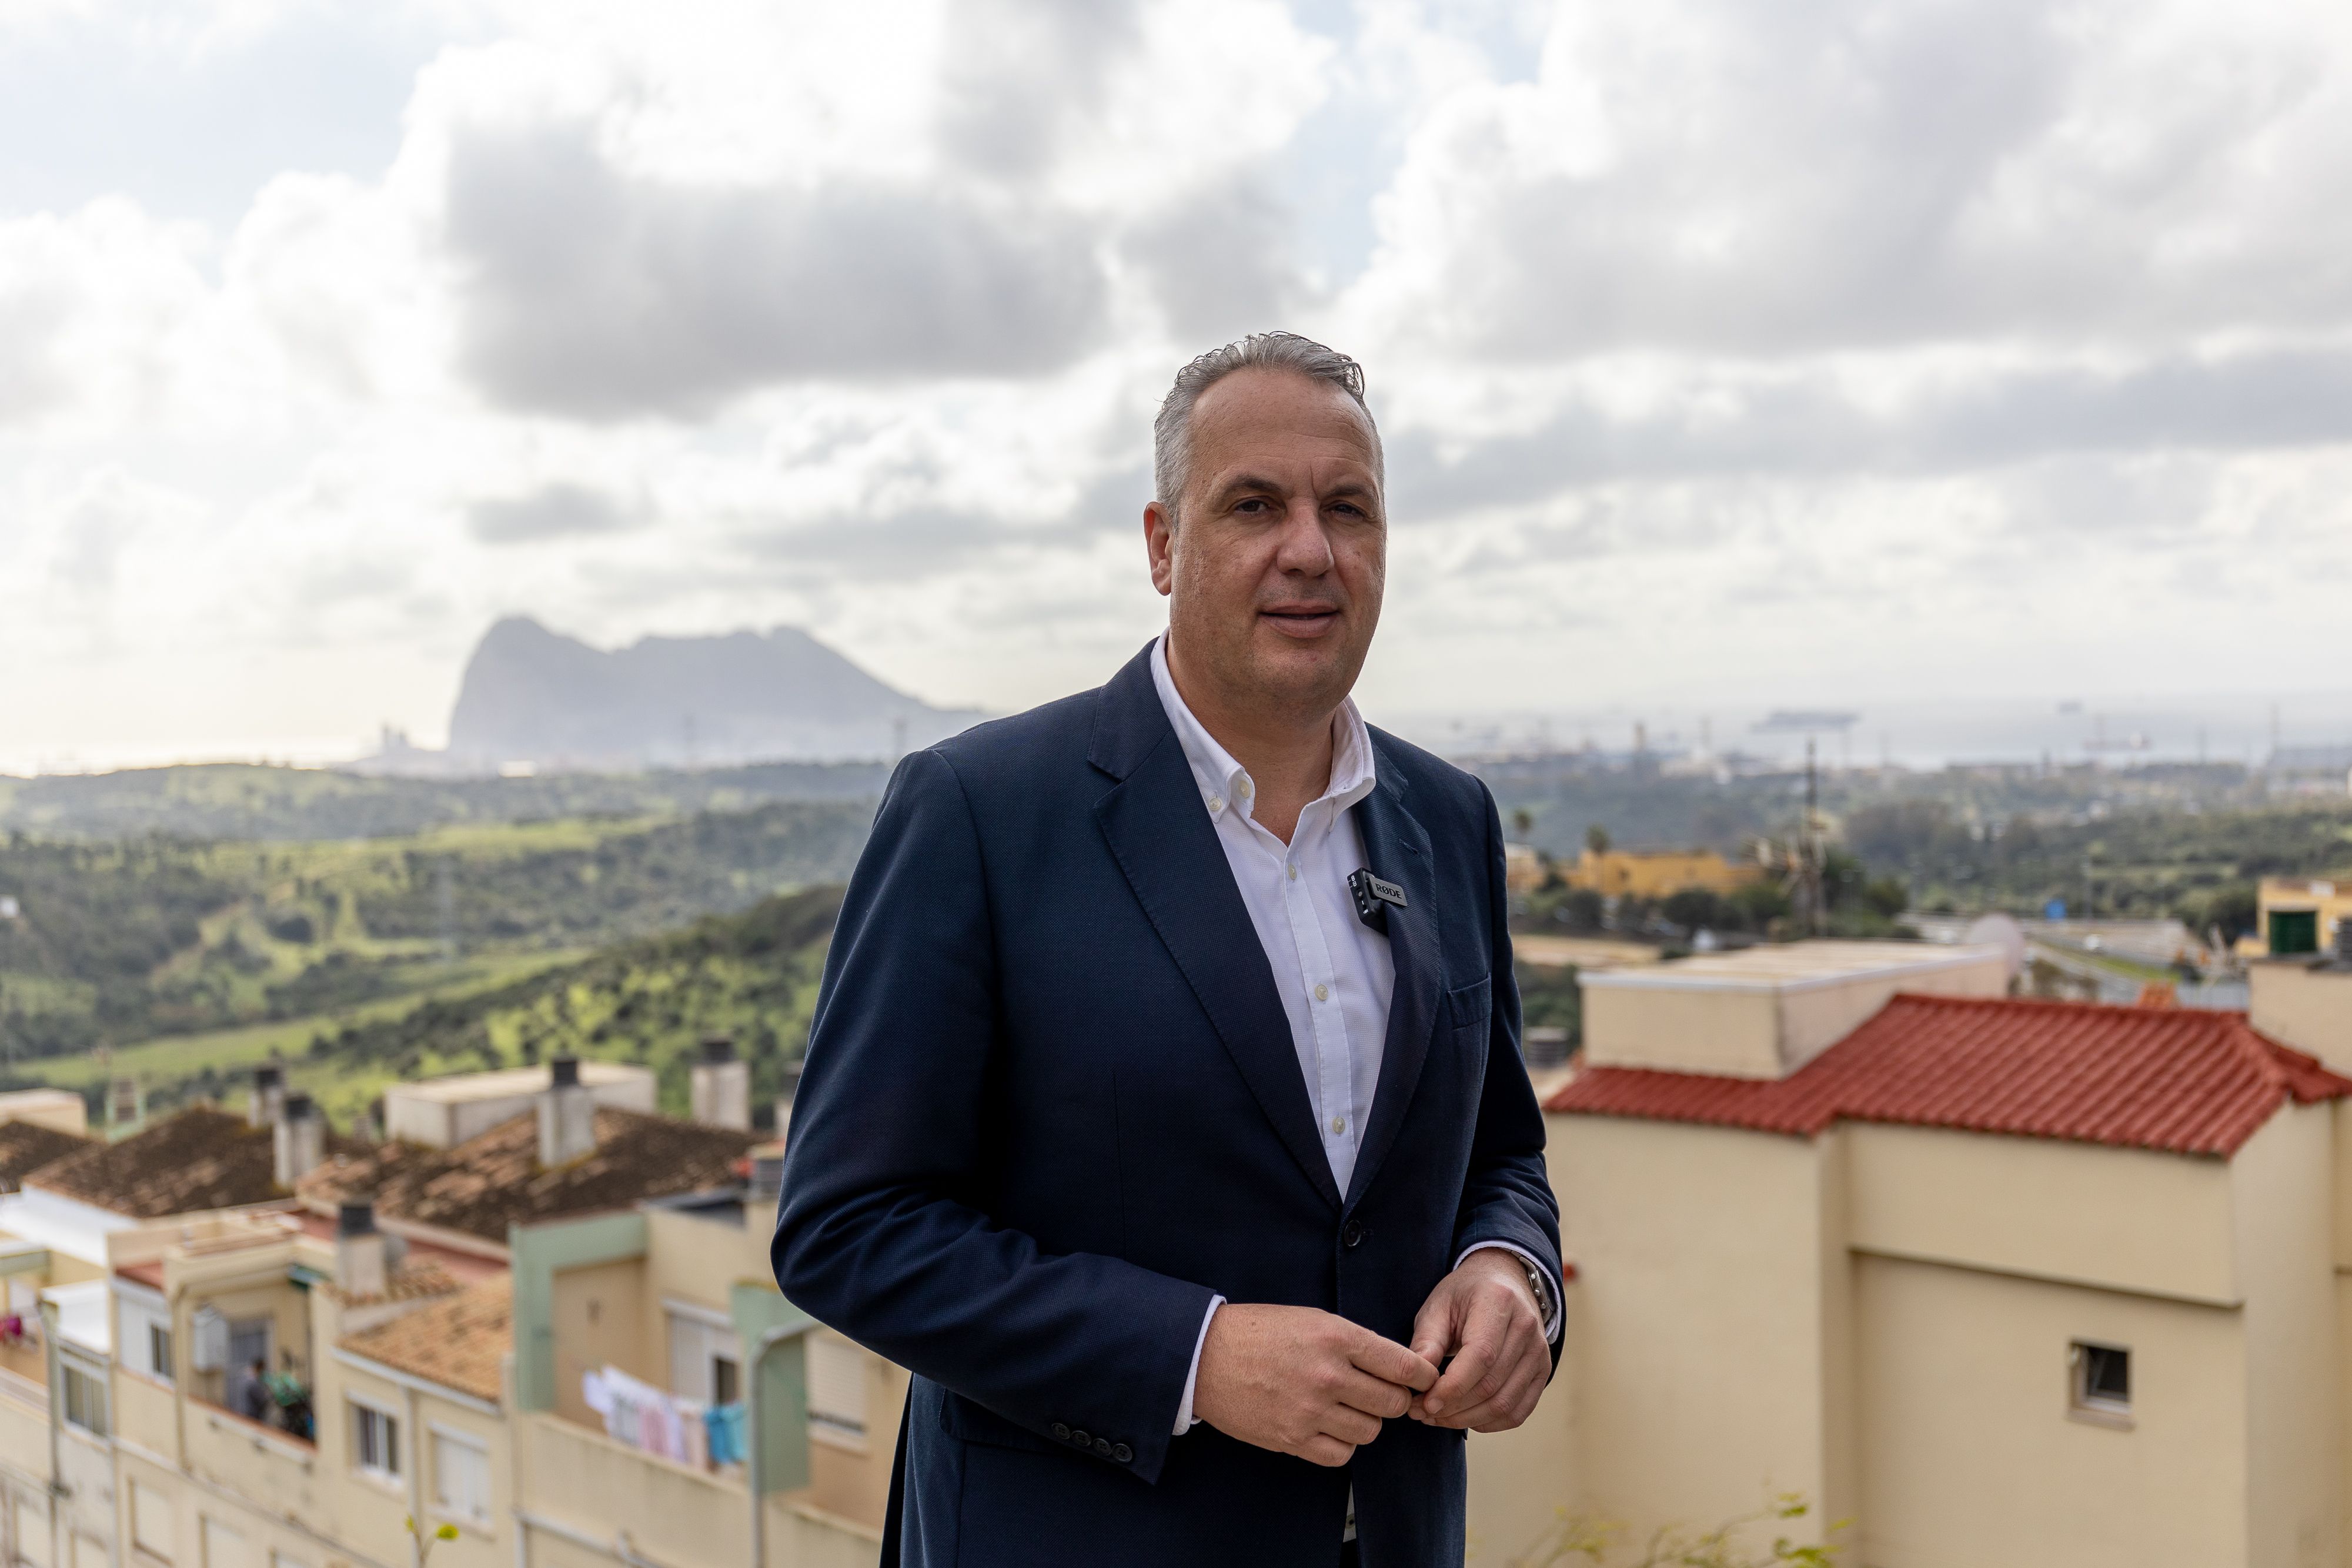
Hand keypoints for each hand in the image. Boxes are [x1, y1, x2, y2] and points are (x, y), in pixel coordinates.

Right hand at [1192, 1303, 1438, 1466]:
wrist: (1205, 1357)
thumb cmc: (1260, 1332)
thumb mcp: (1311, 1319)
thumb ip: (1354, 1342)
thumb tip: (1396, 1367)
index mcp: (1335, 1338)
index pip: (1403, 1365)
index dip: (1422, 1375)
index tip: (1423, 1378)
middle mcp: (1327, 1375)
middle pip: (1393, 1403)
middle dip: (1394, 1399)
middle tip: (1380, 1393)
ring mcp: (1310, 1411)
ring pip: (1370, 1431)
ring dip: (1365, 1422)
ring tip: (1346, 1408)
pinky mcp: (1292, 1440)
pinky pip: (1341, 1455)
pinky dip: (1341, 1444)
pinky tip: (1328, 1427)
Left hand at [1407, 1251, 1548, 1431]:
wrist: (1504, 1281)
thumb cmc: (1465, 1295)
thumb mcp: (1438, 1306)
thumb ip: (1426, 1341)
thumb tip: (1415, 1380)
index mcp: (1499, 1302)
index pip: (1480, 1356)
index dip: (1452, 1387)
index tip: (1424, 1403)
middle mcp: (1527, 1327)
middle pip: (1491, 1385)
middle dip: (1452, 1408)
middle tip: (1422, 1413)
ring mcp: (1540, 1352)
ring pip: (1505, 1404)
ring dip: (1467, 1419)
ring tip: (1438, 1417)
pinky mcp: (1543, 1372)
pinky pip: (1519, 1412)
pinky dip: (1490, 1423)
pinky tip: (1465, 1417)